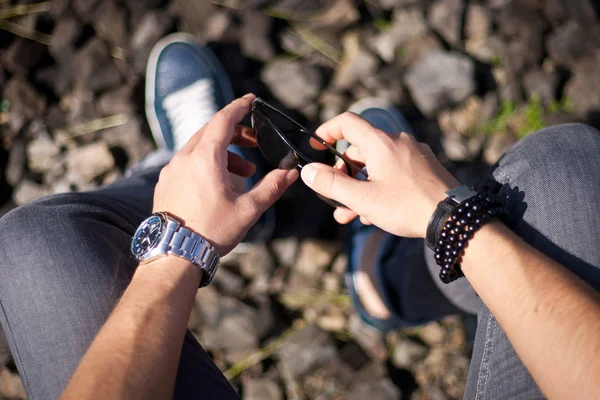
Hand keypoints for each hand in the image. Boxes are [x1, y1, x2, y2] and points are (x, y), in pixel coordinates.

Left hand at [153, 94, 297, 254]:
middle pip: (211, 131)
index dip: (239, 107)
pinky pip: (187, 162)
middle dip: (235, 132)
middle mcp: (184, 158)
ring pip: (199, 147)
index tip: (251, 100)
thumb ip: (272, 187)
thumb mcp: (249, 209)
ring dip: (223, 151)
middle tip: (254, 141)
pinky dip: (206, 162)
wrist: (174, 254)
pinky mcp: (165, 183)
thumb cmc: (211, 231)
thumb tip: (291, 173)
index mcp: (205, 158)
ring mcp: (171, 170)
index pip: (224, 120)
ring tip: (245, 172)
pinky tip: (219, 183)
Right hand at [300, 112, 458, 237]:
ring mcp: (413, 154)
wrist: (453, 218)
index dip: (327, 131)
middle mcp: (397, 142)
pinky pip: (394, 171)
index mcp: (380, 143)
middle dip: (343, 174)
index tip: (316, 146)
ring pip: (376, 165)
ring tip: (350, 214)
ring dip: (360, 186)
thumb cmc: (407, 206)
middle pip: (360, 149)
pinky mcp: (424, 167)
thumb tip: (307, 171)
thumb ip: (332, 184)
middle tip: (334, 197)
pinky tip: (375, 212)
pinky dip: (379, 186)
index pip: (347, 122)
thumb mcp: (363, 199)